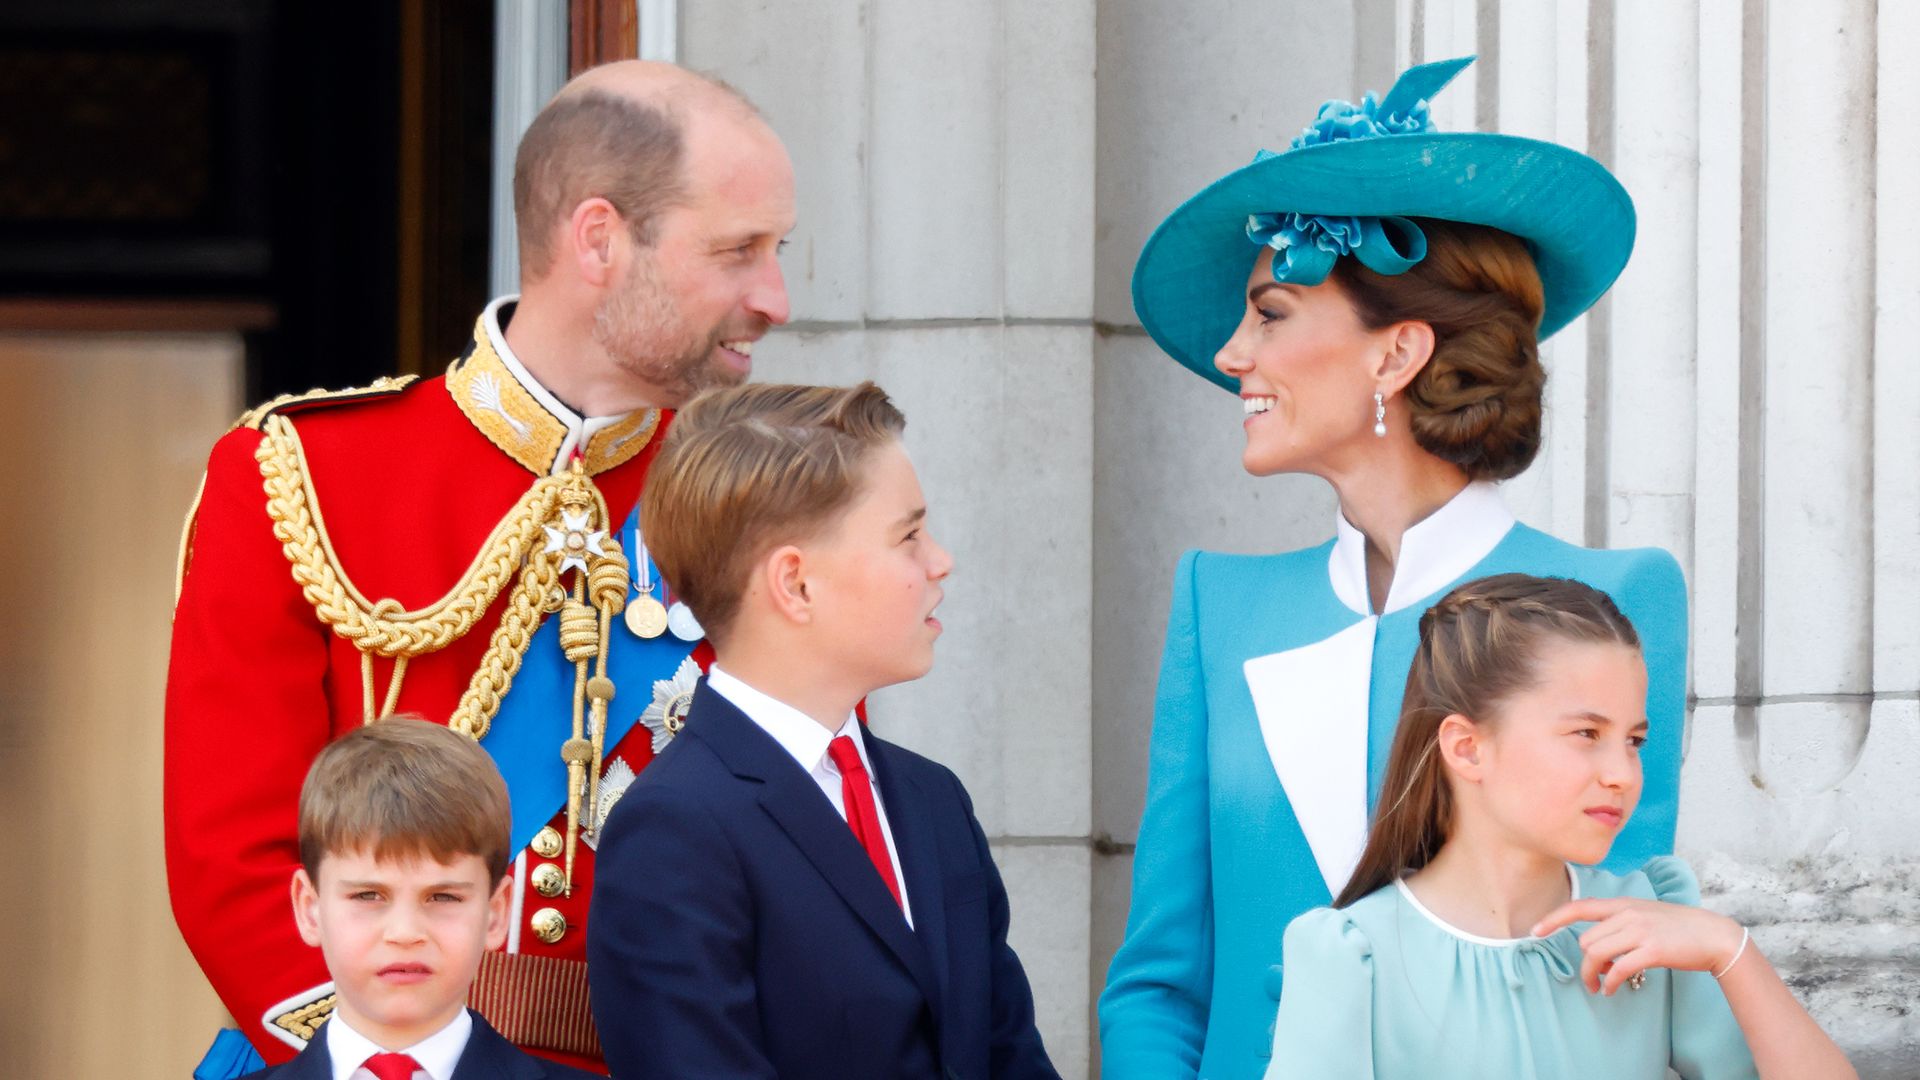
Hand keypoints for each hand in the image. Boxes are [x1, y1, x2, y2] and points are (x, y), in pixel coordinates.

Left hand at [1531, 898, 1746, 995]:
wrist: (1714, 935)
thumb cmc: (1678, 929)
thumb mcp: (1646, 915)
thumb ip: (1620, 923)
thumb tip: (1593, 947)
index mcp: (1624, 904)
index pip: (1580, 907)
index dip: (1554, 918)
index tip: (1535, 931)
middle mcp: (1628, 914)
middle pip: (1586, 940)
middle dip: (1585, 962)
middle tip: (1593, 977)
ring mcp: (1640, 931)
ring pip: (1596, 954)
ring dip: (1592, 975)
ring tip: (1599, 986)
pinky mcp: (1652, 950)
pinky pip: (1618, 969)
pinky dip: (1610, 983)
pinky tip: (1611, 990)